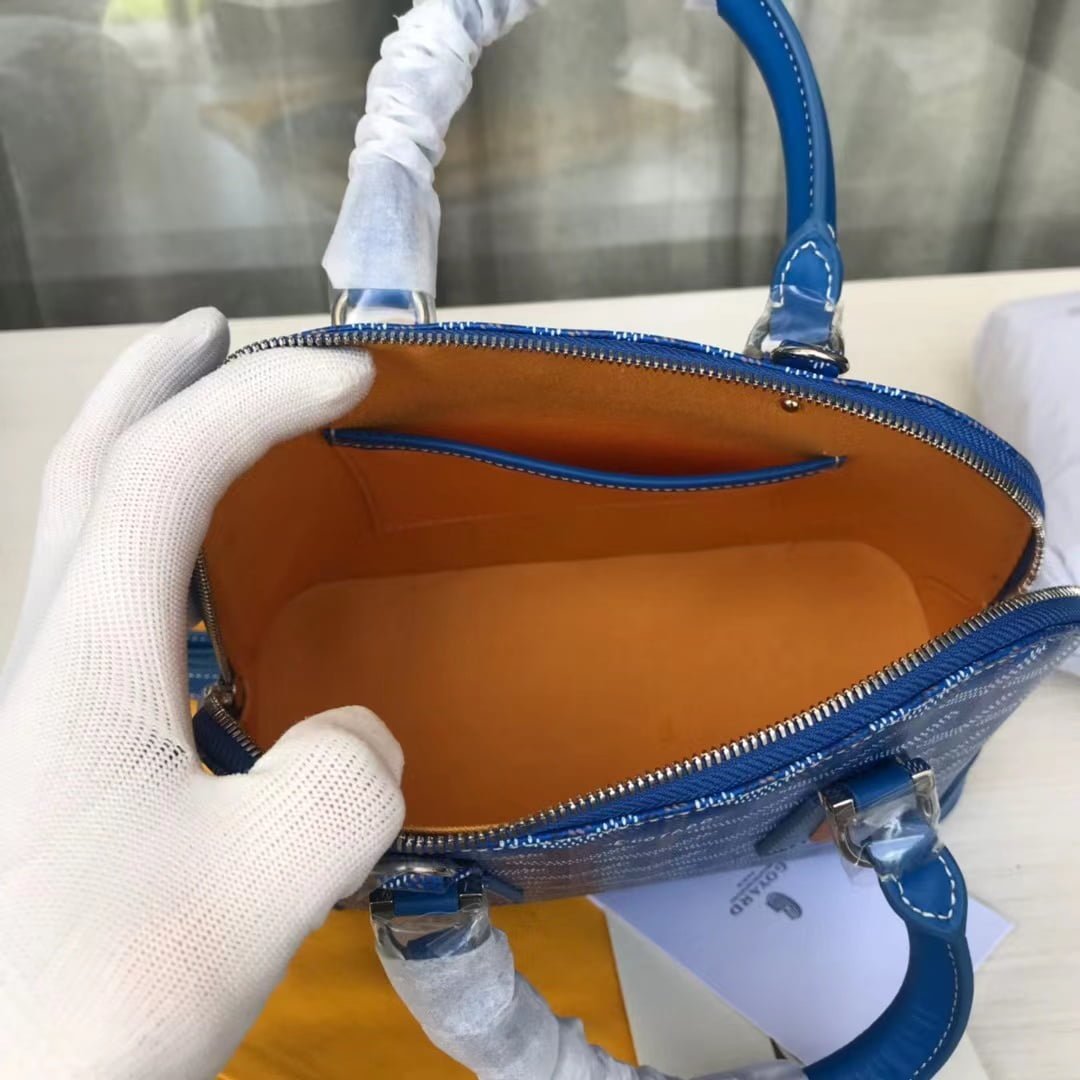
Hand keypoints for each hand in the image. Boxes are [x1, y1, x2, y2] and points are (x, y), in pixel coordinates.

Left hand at [0, 310, 404, 1077]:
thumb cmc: (98, 990)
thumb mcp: (259, 885)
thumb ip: (341, 780)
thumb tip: (359, 732)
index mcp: (89, 655)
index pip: (170, 469)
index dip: (261, 397)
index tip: (354, 373)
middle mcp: (53, 652)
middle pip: (93, 468)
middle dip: (160, 378)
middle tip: (222, 331)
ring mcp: (50, 702)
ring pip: (89, 530)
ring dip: (150, 452)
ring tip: (213, 429)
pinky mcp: (62, 750)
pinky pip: (114, 603)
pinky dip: (160, 543)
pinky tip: (210, 595)